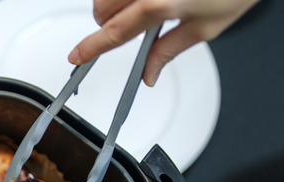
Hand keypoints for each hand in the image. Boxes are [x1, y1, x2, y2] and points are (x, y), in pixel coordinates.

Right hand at [68, 0, 259, 85]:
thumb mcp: (206, 27)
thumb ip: (168, 50)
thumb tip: (149, 73)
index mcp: (160, 3)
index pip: (114, 33)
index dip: (91, 48)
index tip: (76, 57)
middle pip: (102, 8)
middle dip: (107, 22)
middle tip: (131, 27)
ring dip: (114, 2)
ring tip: (142, 4)